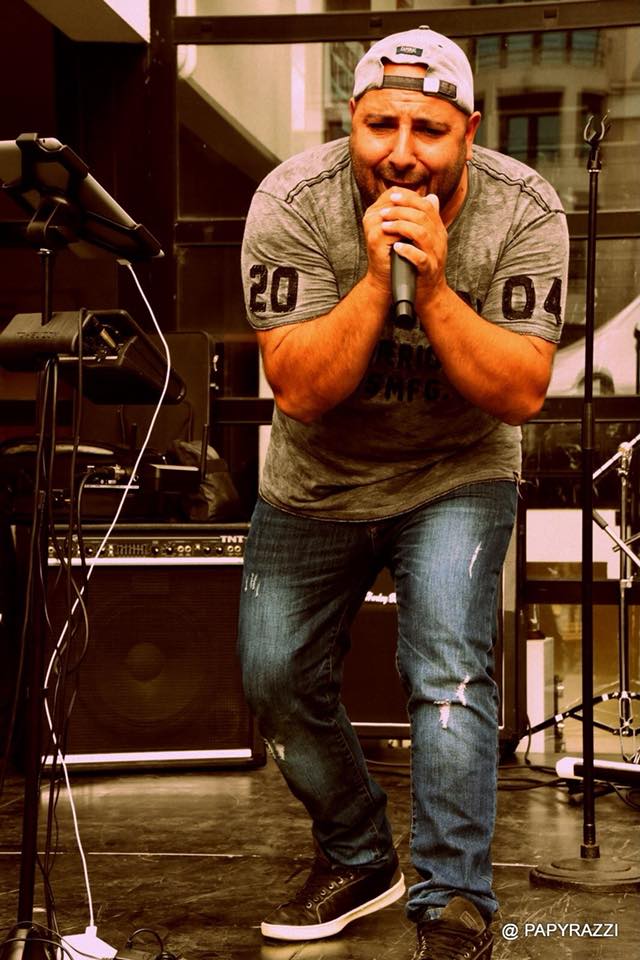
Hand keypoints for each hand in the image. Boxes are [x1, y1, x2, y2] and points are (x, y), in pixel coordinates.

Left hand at [378, 188, 448, 304]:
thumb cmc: (423, 264)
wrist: (430, 293)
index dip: (409, 199)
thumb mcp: (428, 239)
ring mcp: (435, 255)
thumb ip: (427, 219)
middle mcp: (439, 240)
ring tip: (385, 226)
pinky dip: (408, 251)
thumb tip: (431, 197)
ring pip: (422, 234)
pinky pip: (420, 258)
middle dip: (401, 211)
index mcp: (438, 230)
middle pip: (423, 217)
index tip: (392, 196)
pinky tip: (396, 247)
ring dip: (401, 227)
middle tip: (384, 212)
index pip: (427, 206)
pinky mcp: (429, 270)